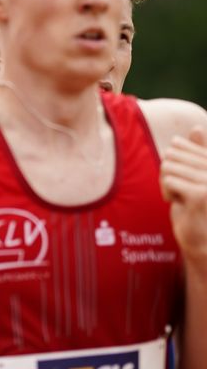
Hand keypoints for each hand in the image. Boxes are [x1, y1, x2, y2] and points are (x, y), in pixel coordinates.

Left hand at [161, 126, 206, 264]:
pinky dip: (167, 193)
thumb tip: (195, 129)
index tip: (179, 180)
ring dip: (166, 185)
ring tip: (178, 197)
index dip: (170, 163)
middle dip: (166, 174)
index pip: (179, 145)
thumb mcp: (195, 177)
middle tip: (176, 191)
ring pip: (168, 167)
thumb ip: (197, 153)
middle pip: (171, 155)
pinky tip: (177, 202)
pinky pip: (169, 182)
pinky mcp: (201, 194)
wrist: (201, 239)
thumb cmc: (196, 207)